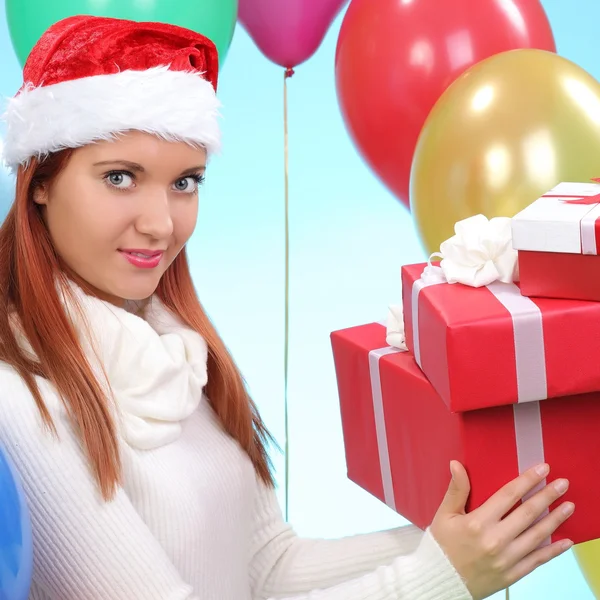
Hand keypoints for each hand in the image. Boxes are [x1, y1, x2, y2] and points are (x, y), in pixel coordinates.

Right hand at [430, 461, 573, 599]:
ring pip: (537, 536)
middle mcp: (495, 540)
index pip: (508, 495)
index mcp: (478, 522)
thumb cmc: (442, 545)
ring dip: (555, 519)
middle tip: (563, 484)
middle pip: (528, 513)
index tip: (542, 469)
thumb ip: (456, 490)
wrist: (442, 580)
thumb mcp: (444, 514)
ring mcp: (506, 558)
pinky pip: (537, 560)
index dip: (527, 480)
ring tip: (569, 506)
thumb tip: (456, 464)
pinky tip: (566, 541)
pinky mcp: (512, 574)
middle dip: (547, 496)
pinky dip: (553, 551)